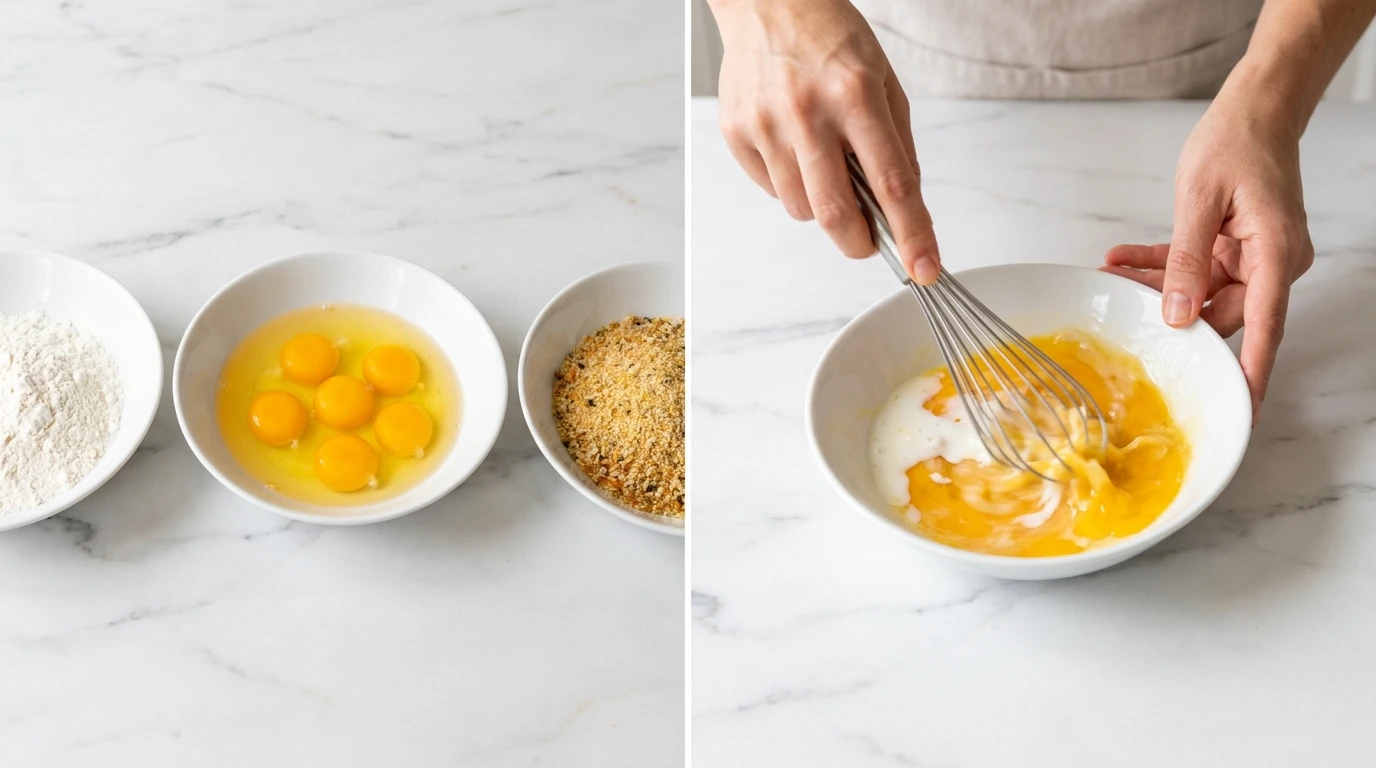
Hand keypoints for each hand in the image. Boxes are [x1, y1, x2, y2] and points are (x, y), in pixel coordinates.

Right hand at [712, 0, 939, 282]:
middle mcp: (807, 111)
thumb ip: (896, 145)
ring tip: (823, 162)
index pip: (891, 183)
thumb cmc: (829, 38)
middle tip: (868, 239)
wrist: (768, 2)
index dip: (912, 235)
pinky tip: (793, 146)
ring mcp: (766, 124)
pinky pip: (770, 189)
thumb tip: (902, 206)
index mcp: (855, 94)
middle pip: (835, 213)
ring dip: (821, 205)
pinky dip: (789, 183)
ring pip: (800, 208)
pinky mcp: (737, 133)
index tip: (924, 268)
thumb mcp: (883, 81)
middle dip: (858, 241)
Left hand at [1101, 80, 1313, 420]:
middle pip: (1221, 312)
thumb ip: (1185, 261)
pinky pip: (1197, 270)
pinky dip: (1162, 267)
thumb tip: (1178, 315)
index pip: (1264, 325)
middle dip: (1170, 312)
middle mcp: (1272, 263)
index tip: (1242, 408)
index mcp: (1274, 253)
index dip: (1251, 371)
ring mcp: (1255, 258)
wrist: (1256, 109)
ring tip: (1111, 274)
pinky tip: (1121, 261)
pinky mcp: (1236, 250)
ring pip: (1202, 293)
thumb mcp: (1198, 201)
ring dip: (1158, 287)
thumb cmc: (1236, 142)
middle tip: (1119, 307)